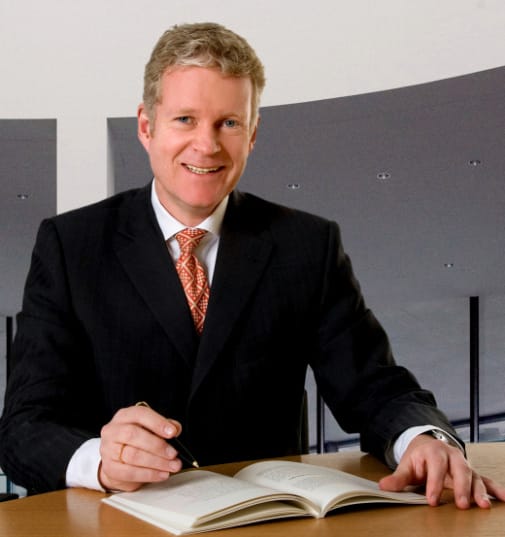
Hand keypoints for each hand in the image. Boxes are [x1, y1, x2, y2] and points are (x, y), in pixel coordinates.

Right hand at [99, 405, 183, 491]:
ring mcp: (108, 450)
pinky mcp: (109, 468)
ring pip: (133, 455)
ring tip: (172, 465)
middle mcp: (113, 430)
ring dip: (157, 462)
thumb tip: (175, 428)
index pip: (140, 414)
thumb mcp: (149, 428)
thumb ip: (163, 426)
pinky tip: (162, 474)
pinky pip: (130, 472)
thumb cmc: (136, 441)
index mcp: (125, 416)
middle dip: (157, 445)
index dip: (157, 423)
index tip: (173, 432)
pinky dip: (149, 474)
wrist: (117, 461)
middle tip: (173, 453)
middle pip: (133, 435)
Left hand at [379, 434, 504, 508]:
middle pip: (459, 469)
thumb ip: (398, 478)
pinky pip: (486, 479)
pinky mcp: (472, 473)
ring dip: (479, 491)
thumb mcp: (406, 465)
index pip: (435, 467)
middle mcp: (452, 455)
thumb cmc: (418, 458)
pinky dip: (495, 489)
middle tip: (461, 505)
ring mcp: (464, 464)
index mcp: (434, 451)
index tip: (432, 500)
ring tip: (483, 506)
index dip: (434, 484)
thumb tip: (383, 487)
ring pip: (474, 475)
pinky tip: (503, 498)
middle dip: (461, 487)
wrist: (428, 445)